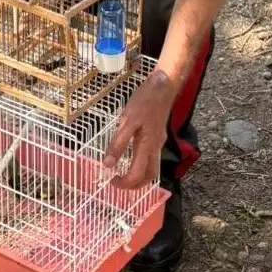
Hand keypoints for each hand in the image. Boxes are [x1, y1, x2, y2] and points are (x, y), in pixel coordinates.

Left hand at [103, 69, 177, 189]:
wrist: (163, 86)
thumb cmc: (144, 102)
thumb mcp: (127, 121)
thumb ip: (118, 143)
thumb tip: (108, 164)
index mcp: (147, 147)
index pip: (137, 175)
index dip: (124, 183)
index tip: (111, 181)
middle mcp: (155, 148)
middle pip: (149, 177)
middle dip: (135, 185)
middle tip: (119, 183)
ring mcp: (158, 142)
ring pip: (152, 168)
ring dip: (140, 176)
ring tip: (125, 174)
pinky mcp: (158, 135)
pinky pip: (152, 157)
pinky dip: (142, 164)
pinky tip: (133, 157)